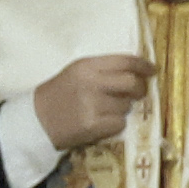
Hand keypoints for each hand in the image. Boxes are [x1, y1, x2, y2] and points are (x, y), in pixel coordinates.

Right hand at [30, 53, 154, 153]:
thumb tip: (137, 73)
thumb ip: (103, 69)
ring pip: (126, 106)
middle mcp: (92, 83)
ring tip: (105, 111)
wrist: (36, 121)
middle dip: (140, 89)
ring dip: (122, 109)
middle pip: (132, 83)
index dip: (144, 66)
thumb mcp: (76, 72)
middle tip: (138, 94)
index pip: (126, 61)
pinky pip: (119, 123)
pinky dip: (115, 124)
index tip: (152, 71)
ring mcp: (93, 105)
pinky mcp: (93, 125)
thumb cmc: (57, 95)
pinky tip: (100, 123)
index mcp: (87, 66)